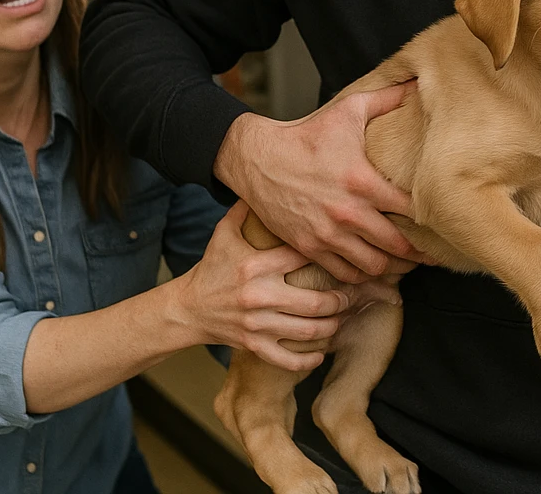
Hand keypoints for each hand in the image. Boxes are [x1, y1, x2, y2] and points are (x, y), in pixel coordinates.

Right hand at [174, 202, 363, 370]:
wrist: (188, 308)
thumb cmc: (211, 268)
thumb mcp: (224, 234)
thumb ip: (246, 209)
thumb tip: (264, 180)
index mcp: (256, 265)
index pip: (302, 257)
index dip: (328, 255)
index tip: (346, 255)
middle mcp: (259, 295)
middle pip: (314, 302)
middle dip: (340, 300)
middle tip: (352, 295)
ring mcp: (256, 324)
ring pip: (306, 331)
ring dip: (332, 327)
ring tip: (342, 317)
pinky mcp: (253, 346)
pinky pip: (286, 359)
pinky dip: (308, 359)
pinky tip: (321, 351)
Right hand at [215, 81, 424, 282]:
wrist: (257, 158)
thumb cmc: (306, 135)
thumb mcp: (348, 110)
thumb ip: (386, 99)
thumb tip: (416, 82)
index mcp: (363, 181)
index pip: (411, 209)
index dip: (431, 218)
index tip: (441, 221)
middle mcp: (347, 213)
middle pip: (397, 245)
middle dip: (419, 253)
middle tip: (433, 254)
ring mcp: (327, 234)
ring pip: (373, 266)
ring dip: (393, 268)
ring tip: (405, 265)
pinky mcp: (309, 247)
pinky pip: (344, 274)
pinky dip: (362, 276)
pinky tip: (372, 270)